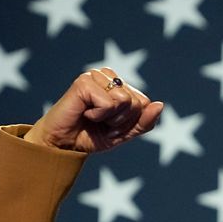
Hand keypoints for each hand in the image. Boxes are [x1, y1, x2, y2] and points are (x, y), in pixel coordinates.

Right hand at [25, 67, 163, 152]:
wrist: (62, 145)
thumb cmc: (90, 136)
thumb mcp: (124, 134)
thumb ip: (144, 122)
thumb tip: (160, 104)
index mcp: (120, 85)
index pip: (144, 104)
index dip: (131, 122)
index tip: (112, 127)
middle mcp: (109, 76)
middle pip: (137, 102)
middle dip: (121, 122)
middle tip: (102, 124)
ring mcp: (96, 76)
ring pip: (125, 101)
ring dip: (110, 118)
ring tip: (93, 117)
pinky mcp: (84, 81)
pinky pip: (109, 103)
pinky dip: (98, 115)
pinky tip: (84, 113)